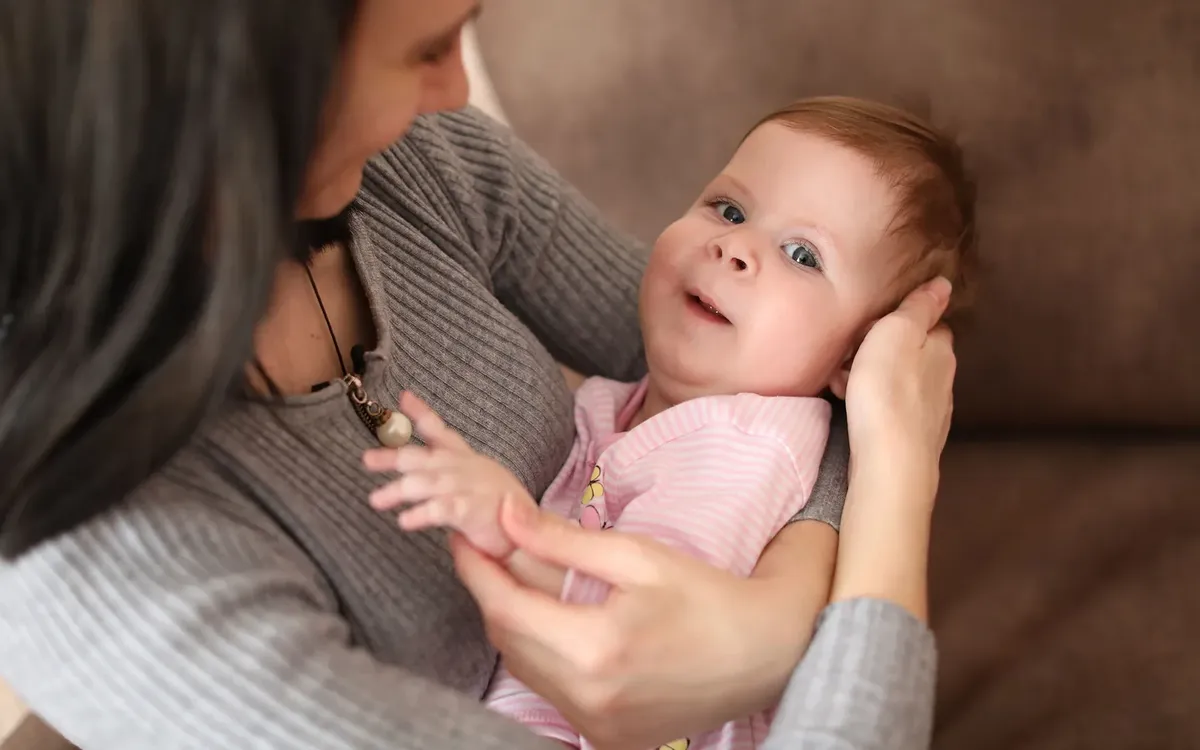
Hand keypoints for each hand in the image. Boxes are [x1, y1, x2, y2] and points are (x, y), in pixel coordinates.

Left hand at [363, 392, 531, 558]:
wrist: (531, 531)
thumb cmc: (497, 507)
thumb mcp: (470, 480)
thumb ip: (442, 473)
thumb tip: (409, 472)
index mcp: (464, 459)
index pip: (440, 432)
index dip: (421, 413)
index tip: (403, 397)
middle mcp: (465, 468)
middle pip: (424, 458)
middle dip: (393, 457)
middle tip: (367, 460)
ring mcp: (469, 487)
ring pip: (427, 483)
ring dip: (400, 490)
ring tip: (376, 500)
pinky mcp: (474, 511)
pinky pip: (444, 510)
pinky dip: (423, 513)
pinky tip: (405, 520)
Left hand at [451, 497, 798, 749]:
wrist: (765, 655)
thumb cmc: (706, 597)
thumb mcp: (636, 556)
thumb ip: (562, 540)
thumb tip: (505, 516)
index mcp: (594, 648)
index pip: (505, 608)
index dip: (476, 570)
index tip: (464, 537)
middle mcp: (588, 697)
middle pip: (508, 640)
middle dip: (493, 593)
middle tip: (492, 552)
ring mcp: (596, 724)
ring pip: (524, 667)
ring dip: (516, 624)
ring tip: (524, 581)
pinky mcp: (605, 736)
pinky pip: (551, 690)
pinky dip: (543, 654)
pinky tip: (557, 623)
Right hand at [836, 277, 956, 620]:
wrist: (890, 463)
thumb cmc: (888, 393)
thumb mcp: (897, 332)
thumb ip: (919, 306)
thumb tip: (943, 283)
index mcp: (941, 349)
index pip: (927, 322)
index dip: (898, 320)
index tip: (871, 325)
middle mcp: (943, 379)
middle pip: (911, 353)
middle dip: (881, 351)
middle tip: (849, 356)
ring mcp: (930, 412)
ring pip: (899, 383)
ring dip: (872, 379)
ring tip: (842, 384)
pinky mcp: (913, 438)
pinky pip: (891, 410)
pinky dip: (873, 405)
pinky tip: (854, 411)